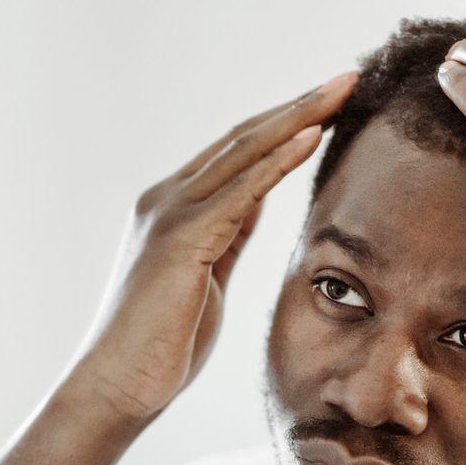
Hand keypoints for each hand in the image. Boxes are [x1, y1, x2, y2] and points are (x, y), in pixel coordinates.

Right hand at [63, 74, 356, 427]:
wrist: (117, 387)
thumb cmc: (161, 348)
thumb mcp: (206, 278)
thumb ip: (226, 236)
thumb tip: (255, 203)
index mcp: (171, 210)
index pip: (236, 153)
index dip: (284, 124)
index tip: (331, 104)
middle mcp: (165, 200)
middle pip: (242, 138)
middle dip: (298, 105)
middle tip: (348, 77)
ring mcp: (169, 214)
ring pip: (243, 150)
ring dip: (298, 116)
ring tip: (342, 89)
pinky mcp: (180, 238)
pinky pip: (240, 189)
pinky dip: (278, 159)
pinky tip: (312, 134)